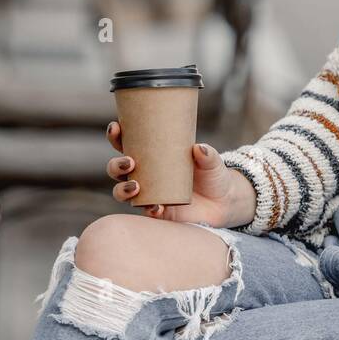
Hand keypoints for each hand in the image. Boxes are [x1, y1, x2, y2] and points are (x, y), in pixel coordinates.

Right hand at [105, 121, 246, 226]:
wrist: (222, 201)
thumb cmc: (212, 174)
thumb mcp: (211, 162)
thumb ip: (207, 155)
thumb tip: (199, 148)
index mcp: (151, 156)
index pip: (126, 144)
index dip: (116, 136)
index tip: (116, 127)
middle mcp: (144, 175)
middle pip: (118, 169)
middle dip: (116, 165)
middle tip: (130, 162)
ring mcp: (149, 194)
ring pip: (123, 192)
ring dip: (123, 189)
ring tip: (135, 186)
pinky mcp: (158, 211)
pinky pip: (146, 212)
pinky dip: (149, 209)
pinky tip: (156, 207)